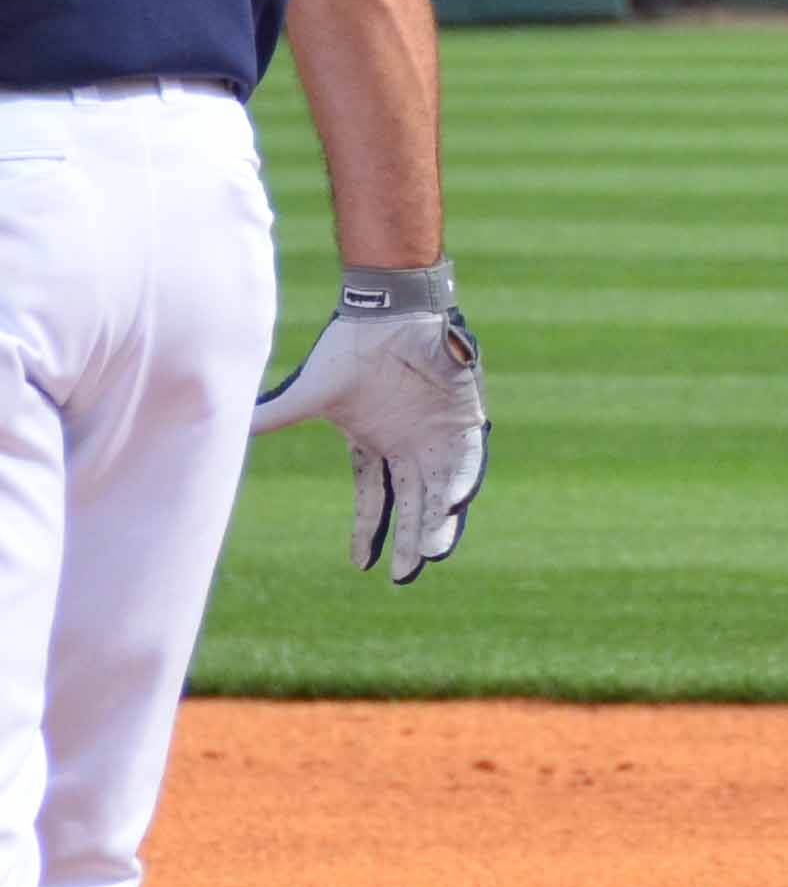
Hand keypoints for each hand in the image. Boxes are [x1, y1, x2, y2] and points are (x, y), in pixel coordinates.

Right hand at [254, 265, 488, 583]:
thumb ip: (273, 417)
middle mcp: (409, 445)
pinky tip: (456, 504)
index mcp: (373, 443)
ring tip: (432, 554)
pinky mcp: (465, 418)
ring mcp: (438, 434)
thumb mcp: (309, 393)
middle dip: (409, 540)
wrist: (391, 310)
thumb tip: (221, 432)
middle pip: (411, 503)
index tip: (364, 567)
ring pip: (441, 490)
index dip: (370, 531)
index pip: (374, 497)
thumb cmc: (350, 346)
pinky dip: (463, 481)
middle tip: (405, 576)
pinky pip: (468, 459)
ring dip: (439, 521)